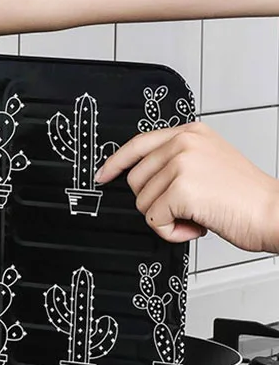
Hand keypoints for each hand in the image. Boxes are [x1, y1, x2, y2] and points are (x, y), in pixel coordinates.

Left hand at [95, 121, 278, 251]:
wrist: (275, 212)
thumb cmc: (245, 196)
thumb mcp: (210, 162)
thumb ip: (178, 160)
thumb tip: (144, 176)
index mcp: (190, 132)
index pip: (138, 143)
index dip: (115, 162)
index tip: (102, 174)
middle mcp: (184, 143)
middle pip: (135, 179)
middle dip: (154, 201)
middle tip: (186, 207)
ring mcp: (181, 164)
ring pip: (142, 202)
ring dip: (165, 218)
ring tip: (196, 214)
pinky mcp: (180, 189)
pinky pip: (153, 220)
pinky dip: (171, 232)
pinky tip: (196, 226)